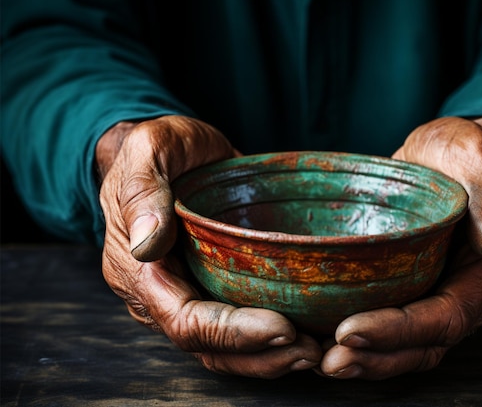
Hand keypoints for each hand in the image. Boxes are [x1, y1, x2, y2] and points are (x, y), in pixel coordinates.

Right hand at [97, 115, 321, 377]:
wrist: (175, 152)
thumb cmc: (161, 149)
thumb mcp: (148, 151)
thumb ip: (142, 192)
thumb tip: (146, 245)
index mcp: (140, 270)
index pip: (185, 321)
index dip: (233, 333)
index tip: (282, 327)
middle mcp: (163, 294)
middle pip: (208, 348)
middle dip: (260, 355)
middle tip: (311, 350)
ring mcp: (189, 294)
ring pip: (224, 349)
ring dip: (269, 358)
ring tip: (315, 351)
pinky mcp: (213, 288)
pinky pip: (237, 328)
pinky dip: (270, 340)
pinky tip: (307, 334)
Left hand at [319, 117, 481, 379]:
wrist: (453, 154)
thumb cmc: (465, 151)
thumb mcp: (478, 156)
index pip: (446, 317)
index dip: (399, 331)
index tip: (349, 331)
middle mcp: (471, 294)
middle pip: (426, 345)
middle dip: (377, 357)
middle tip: (328, 362)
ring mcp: (445, 296)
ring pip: (412, 347)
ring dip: (369, 360)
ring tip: (322, 363)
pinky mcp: (422, 291)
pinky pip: (398, 330)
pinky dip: (367, 342)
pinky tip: (327, 342)